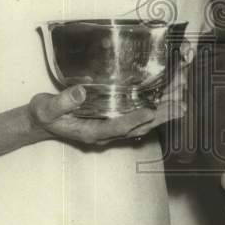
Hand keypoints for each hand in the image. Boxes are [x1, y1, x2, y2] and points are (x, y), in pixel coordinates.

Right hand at [28, 83, 184, 145]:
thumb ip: (62, 102)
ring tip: (182, 98)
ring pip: (143, 122)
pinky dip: (155, 107)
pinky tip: (168, 98)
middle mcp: (106, 133)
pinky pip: (139, 116)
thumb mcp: (47, 108)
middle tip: (180, 102)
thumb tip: (80, 92)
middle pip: (138, 127)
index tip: (150, 111)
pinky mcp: (115, 119)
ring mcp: (112, 127)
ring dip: (163, 111)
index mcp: (90, 133)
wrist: (42, 122)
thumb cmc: (45, 115)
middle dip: (160, 115)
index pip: (116, 128)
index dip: (133, 120)